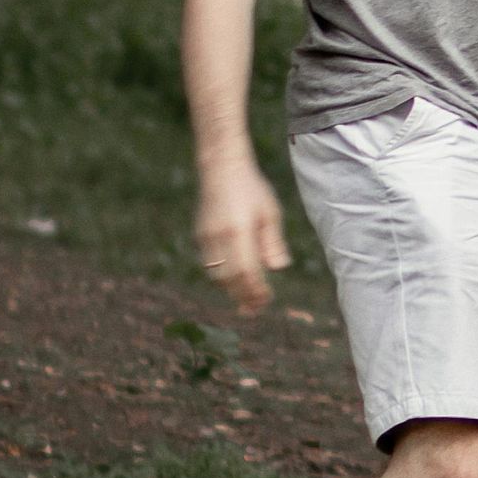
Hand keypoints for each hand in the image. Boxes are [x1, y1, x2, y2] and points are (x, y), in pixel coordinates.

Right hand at [194, 160, 292, 313]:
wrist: (221, 168)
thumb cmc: (251, 189)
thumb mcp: (269, 212)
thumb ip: (273, 242)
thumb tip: (278, 268)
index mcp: (238, 230)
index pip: (246, 271)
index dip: (255, 290)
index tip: (266, 300)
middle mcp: (218, 236)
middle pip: (229, 279)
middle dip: (242, 296)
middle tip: (255, 309)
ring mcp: (205, 237)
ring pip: (216, 275)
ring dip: (231, 289)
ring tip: (246, 299)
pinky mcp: (199, 235)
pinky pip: (210, 264)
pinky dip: (222, 277)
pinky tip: (235, 280)